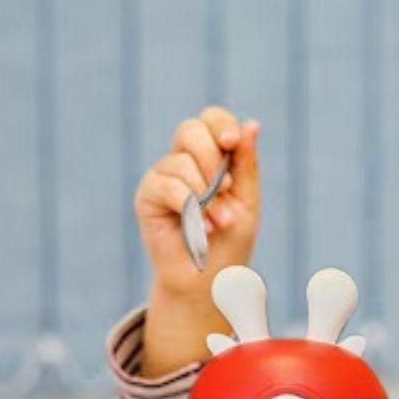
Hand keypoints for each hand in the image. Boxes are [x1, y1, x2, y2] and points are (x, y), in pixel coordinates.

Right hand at [135, 106, 260, 296]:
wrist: (210, 279)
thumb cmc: (230, 240)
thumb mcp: (246, 199)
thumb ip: (245, 164)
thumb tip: (251, 124)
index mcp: (210, 156)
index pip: (210, 120)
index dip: (221, 125)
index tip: (232, 142)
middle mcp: (183, 161)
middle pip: (189, 129)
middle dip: (212, 158)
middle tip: (224, 189)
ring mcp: (163, 177)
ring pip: (180, 162)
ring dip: (206, 195)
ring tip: (219, 223)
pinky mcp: (147, 197)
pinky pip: (166, 185)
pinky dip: (188, 206)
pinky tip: (202, 228)